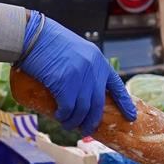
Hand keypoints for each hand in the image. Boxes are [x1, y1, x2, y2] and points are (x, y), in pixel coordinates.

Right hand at [15, 13, 135, 136]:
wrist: (32, 33)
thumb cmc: (48, 41)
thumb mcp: (74, 50)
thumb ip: (82, 66)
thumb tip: (80, 90)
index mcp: (98, 60)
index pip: (116, 85)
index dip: (124, 103)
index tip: (131, 116)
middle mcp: (93, 69)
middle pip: (98, 104)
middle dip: (92, 120)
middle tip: (86, 130)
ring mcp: (80, 76)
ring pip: (83, 109)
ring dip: (75, 122)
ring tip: (68, 125)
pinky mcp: (64, 83)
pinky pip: (68, 108)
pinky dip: (64, 116)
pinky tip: (60, 117)